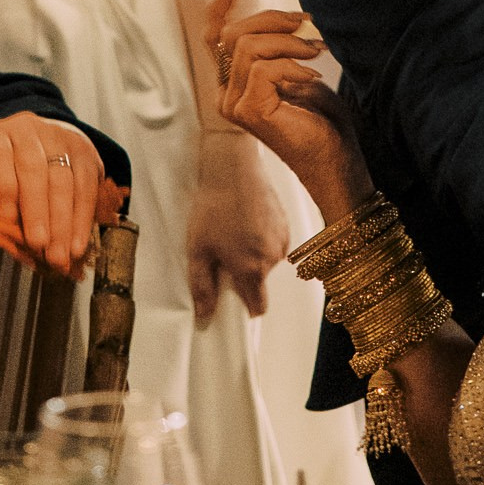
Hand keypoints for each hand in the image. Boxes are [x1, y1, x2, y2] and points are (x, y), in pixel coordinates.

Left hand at [0, 113, 102, 280]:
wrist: (38, 142)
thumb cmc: (5, 174)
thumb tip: (7, 234)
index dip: (2, 188)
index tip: (7, 220)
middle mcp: (27, 129)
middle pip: (33, 170)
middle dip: (37, 212)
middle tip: (38, 245)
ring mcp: (59, 137)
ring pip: (63, 180)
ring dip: (62, 223)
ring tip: (59, 254)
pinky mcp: (85, 151)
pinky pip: (87, 187)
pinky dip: (82, 220)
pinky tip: (77, 244)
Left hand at [185, 136, 287, 325]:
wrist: (231, 168)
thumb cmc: (212, 207)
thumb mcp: (198, 250)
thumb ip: (203, 287)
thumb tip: (204, 316)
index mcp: (252, 270)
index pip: (258, 306)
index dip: (246, 306)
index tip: (233, 298)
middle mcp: (272, 258)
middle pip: (261, 281)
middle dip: (245, 274)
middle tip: (224, 254)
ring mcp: (281, 239)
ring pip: (268, 260)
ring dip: (254, 254)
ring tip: (233, 233)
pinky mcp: (285, 221)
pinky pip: (274, 241)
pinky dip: (262, 237)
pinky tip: (245, 221)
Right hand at [204, 0, 371, 223]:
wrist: (335, 160)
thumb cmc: (322, 120)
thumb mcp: (300, 72)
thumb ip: (281, 49)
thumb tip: (287, 18)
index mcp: (234, 85)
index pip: (215, 39)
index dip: (220, 8)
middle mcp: (226, 95)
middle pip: (232, 34)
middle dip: (271, 20)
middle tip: (307, 23)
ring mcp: (234, 105)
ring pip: (248, 47)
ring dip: (289, 42)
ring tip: (317, 51)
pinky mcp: (248, 111)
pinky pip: (263, 68)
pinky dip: (292, 64)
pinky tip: (312, 75)